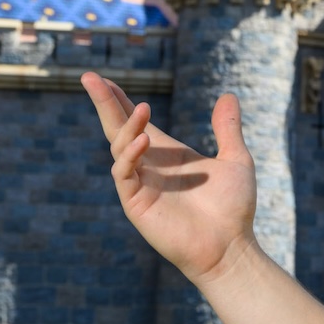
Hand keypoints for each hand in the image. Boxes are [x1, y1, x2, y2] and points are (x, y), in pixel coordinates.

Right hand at [82, 72, 257, 285]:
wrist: (231, 247)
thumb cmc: (233, 208)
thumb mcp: (235, 160)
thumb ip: (227, 129)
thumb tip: (228, 94)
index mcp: (168, 154)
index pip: (136, 122)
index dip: (120, 100)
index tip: (103, 78)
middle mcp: (149, 166)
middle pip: (118, 128)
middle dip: (104, 103)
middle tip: (88, 76)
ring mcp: (140, 184)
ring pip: (119, 147)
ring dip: (126, 126)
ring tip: (142, 107)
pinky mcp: (136, 203)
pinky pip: (124, 174)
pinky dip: (129, 155)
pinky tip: (144, 141)